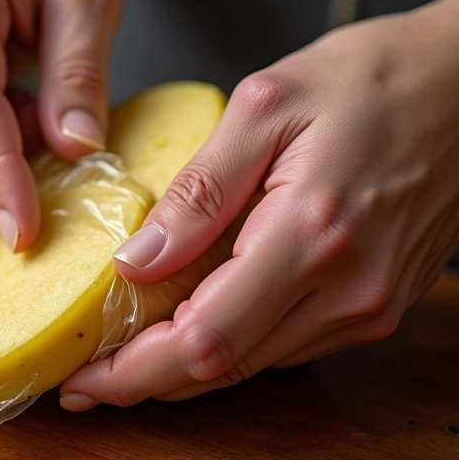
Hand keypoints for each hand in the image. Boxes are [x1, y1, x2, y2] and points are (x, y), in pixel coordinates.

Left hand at [60, 0, 458, 409]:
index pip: (208, 339)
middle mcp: (348, 289)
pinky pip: (285, 341)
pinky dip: (229, 339)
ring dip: (184, 362)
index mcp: (312, 233)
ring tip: (125, 346)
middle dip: (147, 380)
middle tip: (87, 376)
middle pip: (225, 366)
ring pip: (254, 362)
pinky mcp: (376, 302)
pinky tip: (191, 318)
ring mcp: (368, 304)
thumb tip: (136, 260)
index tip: (83, 377)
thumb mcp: (267, 106)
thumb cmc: (370, 79)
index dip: (137, 370)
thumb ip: (200, 191)